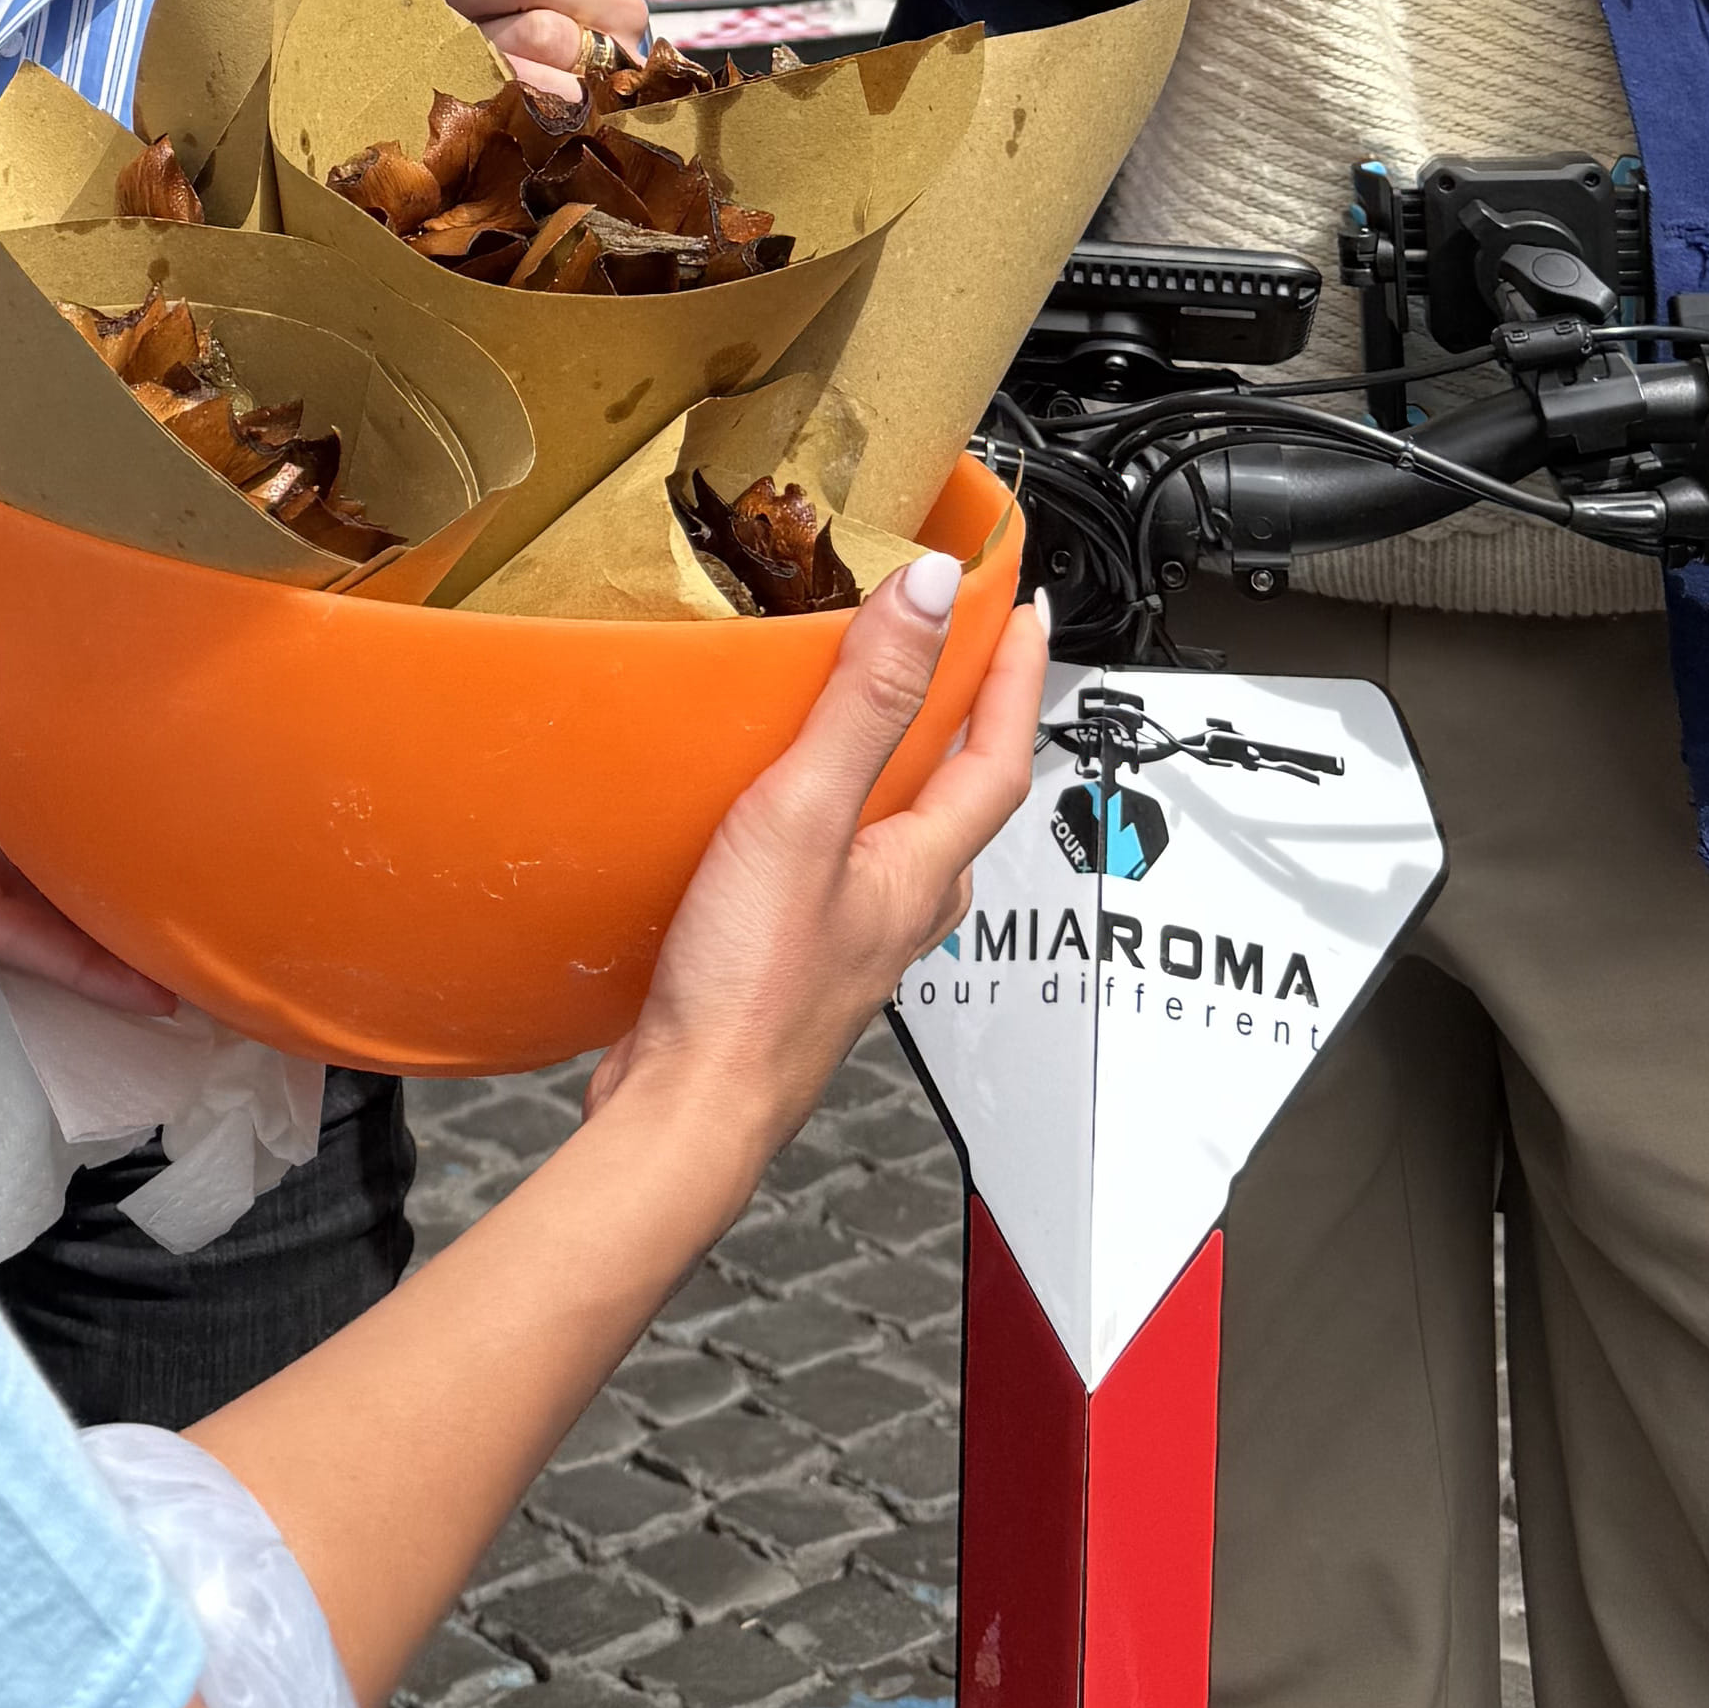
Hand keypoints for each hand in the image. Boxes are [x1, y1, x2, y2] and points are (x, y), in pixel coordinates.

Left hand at [0, 352, 172, 1012]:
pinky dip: (93, 961)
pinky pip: (29, 936)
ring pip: (69, 846)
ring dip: (139, 861)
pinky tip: (167, 978)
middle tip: (245, 728)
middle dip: (143, 749)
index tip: (176, 586)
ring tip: (236, 860)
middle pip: (67, 749)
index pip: (29, 641)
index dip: (94, 623)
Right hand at [590, 562, 1048, 1156]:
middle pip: (963, 800)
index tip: (1020, 612)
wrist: (688, 1109)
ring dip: (902, 773)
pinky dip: (833, 821)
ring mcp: (850, 939)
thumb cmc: (750, 995)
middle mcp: (901, 907)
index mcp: (922, 870)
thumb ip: (866, 701)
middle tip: (957, 657)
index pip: (1000, 755)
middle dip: (970, 720)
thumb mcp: (806, 814)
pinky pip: (839, 869)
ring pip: (903, 840)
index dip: (1017, 676)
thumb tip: (929, 598)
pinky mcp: (796, 960)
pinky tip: (777, 820)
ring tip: (869, 724)